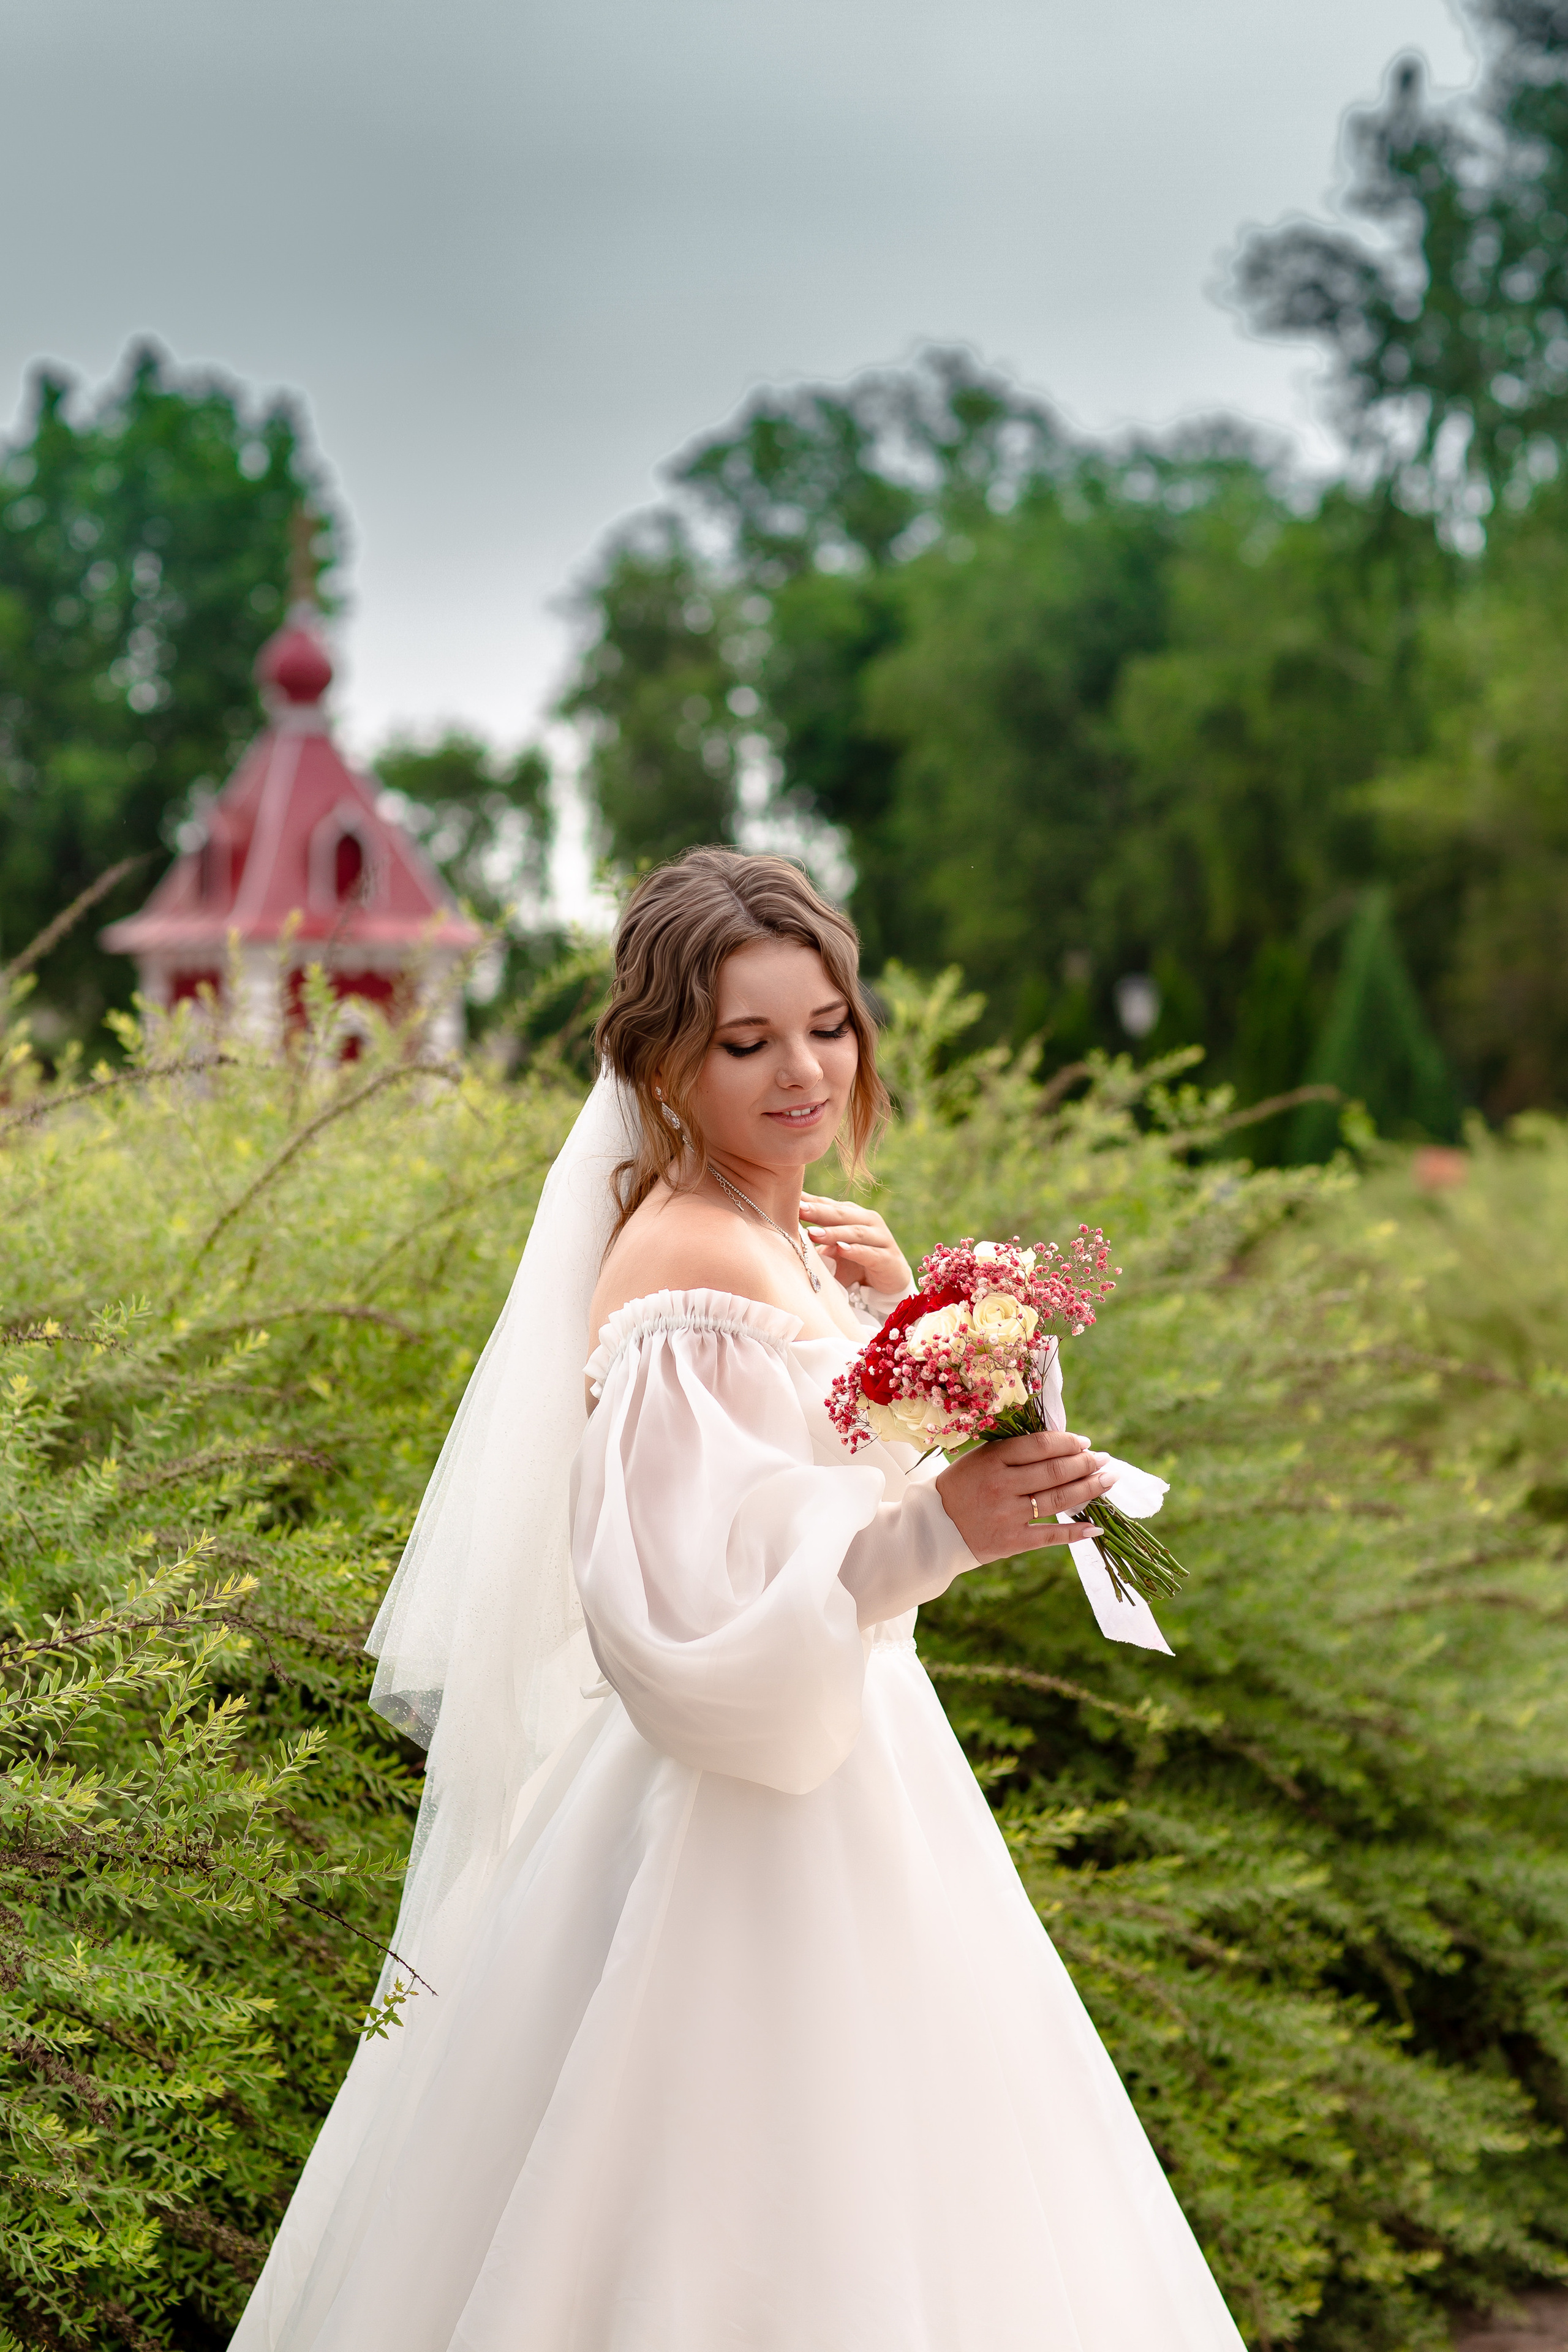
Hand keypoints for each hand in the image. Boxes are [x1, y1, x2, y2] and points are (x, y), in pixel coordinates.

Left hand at [800, 1193, 911, 1299]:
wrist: (887, 1284)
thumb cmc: (854, 1262)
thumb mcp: (833, 1247)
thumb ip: (816, 1234)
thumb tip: (782, 1223)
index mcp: (853, 1215)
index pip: (829, 1205)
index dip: (811, 1202)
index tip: (791, 1198)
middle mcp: (869, 1221)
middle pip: (842, 1214)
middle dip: (819, 1212)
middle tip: (799, 1210)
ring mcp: (881, 1239)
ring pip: (856, 1232)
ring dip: (834, 1233)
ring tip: (813, 1234)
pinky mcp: (889, 1259)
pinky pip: (871, 1254)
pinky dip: (856, 1251)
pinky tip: (842, 1249)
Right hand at [934, 1429, 1114, 1566]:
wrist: (933, 1527)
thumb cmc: (961, 1486)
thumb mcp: (980, 1459)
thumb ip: (1014, 1451)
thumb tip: (1061, 1446)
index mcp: (992, 1459)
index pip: (1041, 1446)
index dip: (1068, 1442)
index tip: (1085, 1442)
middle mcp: (1001, 1485)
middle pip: (1055, 1471)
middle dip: (1086, 1463)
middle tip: (1105, 1460)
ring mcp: (1007, 1515)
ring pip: (1058, 1499)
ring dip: (1089, 1489)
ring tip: (1108, 1480)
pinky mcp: (1011, 1541)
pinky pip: (1050, 1536)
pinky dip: (1075, 1531)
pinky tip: (1095, 1526)